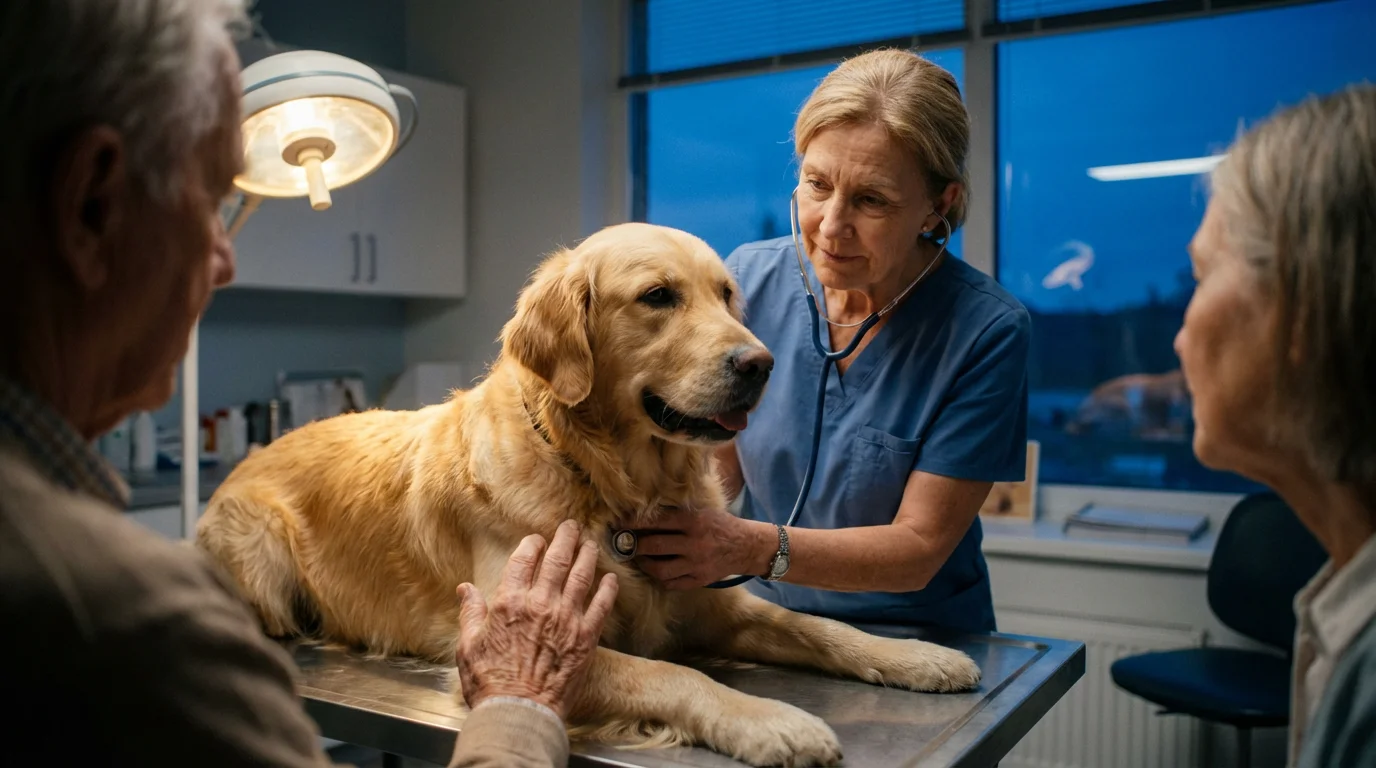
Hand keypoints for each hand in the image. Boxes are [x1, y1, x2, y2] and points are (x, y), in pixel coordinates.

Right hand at [454, 520, 618, 718]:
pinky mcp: (586, 637)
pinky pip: (601, 606)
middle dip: (565, 538)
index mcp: (510, 603)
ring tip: (591, 544)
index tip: (538, 539)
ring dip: (588, 556)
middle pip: (557, 560)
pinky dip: (608, 590)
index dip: (532, 545)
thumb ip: (471, 613)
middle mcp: (540, 604)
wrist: (519, 711)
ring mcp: (566, 619)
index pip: (523, 560)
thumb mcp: (469, 646)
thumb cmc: (490, 682)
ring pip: (582, 576)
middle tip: (572, 526)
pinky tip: (611, 579)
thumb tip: (465, 590)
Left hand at [617, 506, 773, 589]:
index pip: (658, 521)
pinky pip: (672, 583)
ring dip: (644, 564)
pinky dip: (660, 578)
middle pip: (654, 546)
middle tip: (624, 543)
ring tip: (638, 559)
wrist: (746, 546)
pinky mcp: (699, 580)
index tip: (620, 523)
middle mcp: (694, 543)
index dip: (636, 522)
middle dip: (635, 545)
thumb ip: (678, 514)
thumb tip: (646, 514)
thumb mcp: (702, 511)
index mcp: (694, 521)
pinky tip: (655, 571)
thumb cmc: (720, 524)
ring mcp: (696, 564)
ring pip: (660, 569)